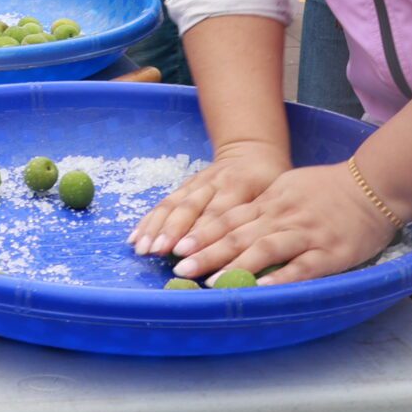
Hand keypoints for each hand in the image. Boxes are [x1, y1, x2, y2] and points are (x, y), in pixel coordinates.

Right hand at [129, 139, 288, 260]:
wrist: (251, 150)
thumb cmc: (269, 181)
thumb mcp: (275, 197)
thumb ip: (264, 223)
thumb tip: (258, 261)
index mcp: (241, 186)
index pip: (219, 213)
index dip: (200, 233)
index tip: (184, 253)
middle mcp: (215, 183)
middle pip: (190, 207)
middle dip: (171, 230)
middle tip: (157, 250)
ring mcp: (197, 182)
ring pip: (173, 204)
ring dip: (155, 226)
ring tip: (141, 247)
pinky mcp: (186, 184)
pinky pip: (165, 202)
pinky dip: (149, 220)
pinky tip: (135, 236)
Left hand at [164, 162, 398, 287]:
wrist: (374, 185)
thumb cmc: (328, 188)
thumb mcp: (287, 187)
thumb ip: (261, 205)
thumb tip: (228, 221)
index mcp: (270, 200)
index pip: (229, 217)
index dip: (201, 232)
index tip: (176, 245)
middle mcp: (282, 216)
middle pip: (238, 234)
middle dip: (207, 251)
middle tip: (179, 266)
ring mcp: (306, 234)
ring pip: (264, 249)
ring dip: (234, 265)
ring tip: (210, 281)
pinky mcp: (330, 253)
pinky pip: (302, 266)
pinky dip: (280, 277)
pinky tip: (261, 288)